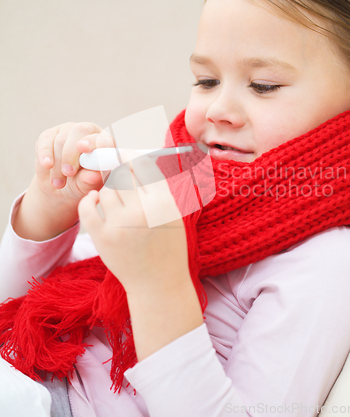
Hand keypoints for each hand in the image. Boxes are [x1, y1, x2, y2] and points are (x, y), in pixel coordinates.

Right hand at [34, 122, 114, 206]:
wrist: (59, 188)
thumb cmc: (80, 184)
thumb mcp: (86, 185)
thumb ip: (89, 179)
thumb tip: (95, 175)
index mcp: (104, 142)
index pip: (102, 137)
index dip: (95, 142)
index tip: (85, 150)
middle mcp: (88, 132)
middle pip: (80, 130)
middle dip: (72, 152)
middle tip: (68, 172)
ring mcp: (68, 131)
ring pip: (61, 139)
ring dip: (58, 163)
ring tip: (59, 184)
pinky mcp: (49, 135)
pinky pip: (46, 141)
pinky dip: (45, 154)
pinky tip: (47, 165)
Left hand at [77, 156, 189, 294]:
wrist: (159, 283)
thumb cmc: (168, 246)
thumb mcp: (174, 214)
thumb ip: (159, 188)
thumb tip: (140, 159)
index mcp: (164, 202)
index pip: (142, 164)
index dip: (130, 155)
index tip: (123, 153)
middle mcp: (143, 211)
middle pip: (121, 173)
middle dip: (117, 170)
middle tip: (116, 172)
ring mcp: (121, 224)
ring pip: (106, 190)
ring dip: (108, 189)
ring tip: (115, 198)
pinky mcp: (103, 238)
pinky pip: (87, 207)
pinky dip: (89, 200)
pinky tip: (95, 201)